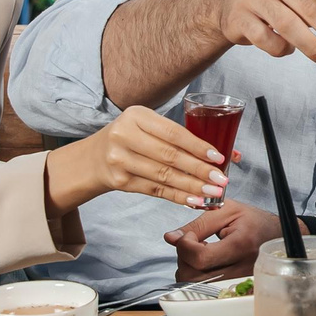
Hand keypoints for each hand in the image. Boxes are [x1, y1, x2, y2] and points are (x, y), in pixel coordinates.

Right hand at [50, 106, 228, 210]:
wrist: (93, 158)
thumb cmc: (130, 138)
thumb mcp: (146, 126)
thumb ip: (176, 136)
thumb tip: (220, 151)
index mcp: (136, 116)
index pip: (173, 133)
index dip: (198, 146)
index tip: (219, 157)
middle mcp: (124, 135)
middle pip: (169, 156)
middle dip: (200, 170)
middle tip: (222, 179)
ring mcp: (119, 159)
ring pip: (164, 176)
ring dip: (192, 187)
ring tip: (213, 192)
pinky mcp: (120, 181)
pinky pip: (155, 190)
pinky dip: (178, 196)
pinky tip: (195, 200)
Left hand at [166, 201, 279, 279]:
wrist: (280, 235)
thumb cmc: (254, 220)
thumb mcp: (226, 210)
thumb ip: (197, 224)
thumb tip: (170, 238)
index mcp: (240, 244)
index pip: (200, 258)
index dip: (185, 246)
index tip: (189, 235)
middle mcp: (242, 267)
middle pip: (194, 276)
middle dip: (184, 258)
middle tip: (192, 243)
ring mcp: (240, 281)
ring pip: (197, 286)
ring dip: (190, 268)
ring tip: (200, 252)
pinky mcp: (237, 288)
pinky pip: (207, 290)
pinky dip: (199, 277)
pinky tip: (207, 264)